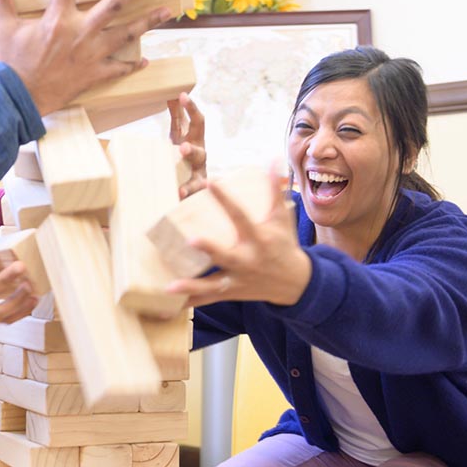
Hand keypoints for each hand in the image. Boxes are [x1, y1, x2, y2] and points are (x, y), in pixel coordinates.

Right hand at [0, 0, 171, 116]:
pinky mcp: (94, 75)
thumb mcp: (2, 27)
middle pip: (114, 3)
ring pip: (127, 34)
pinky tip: (145, 60)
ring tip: (168, 10)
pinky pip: (119, 69)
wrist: (19, 99)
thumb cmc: (11, 63)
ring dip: (149, 21)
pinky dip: (132, 65)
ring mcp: (91, 54)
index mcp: (57, 18)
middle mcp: (80, 33)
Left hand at [164, 164, 310, 306]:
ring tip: (170, 287)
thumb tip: (273, 159)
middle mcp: (249, 261)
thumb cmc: (284, 245)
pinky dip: (190, 303)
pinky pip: (208, 299)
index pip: (242, 216)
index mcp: (260, 239)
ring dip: (192, 286)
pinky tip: (170, 307)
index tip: (211, 182)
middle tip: (191, 240)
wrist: (297, 284)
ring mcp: (239, 279)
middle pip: (227, 255)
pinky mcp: (231, 292)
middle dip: (211, 249)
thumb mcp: (282, 218)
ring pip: (213, 284)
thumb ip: (274, 190)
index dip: (226, 199)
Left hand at [167, 92, 207, 197]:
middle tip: (183, 148)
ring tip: (185, 188)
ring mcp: (198, 176)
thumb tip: (172, 94)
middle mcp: (200, 158)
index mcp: (195, 140)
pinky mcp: (192, 192)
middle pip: (200, 152)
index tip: (183, 95)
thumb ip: (177, 115)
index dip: (192, 109)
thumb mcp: (179, 134)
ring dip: (192, 183)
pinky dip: (186, 199)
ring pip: (198, 179)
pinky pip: (191, 198)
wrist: (186, 181)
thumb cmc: (183, 153)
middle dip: (192, 150)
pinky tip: (180, 201)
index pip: (197, 122)